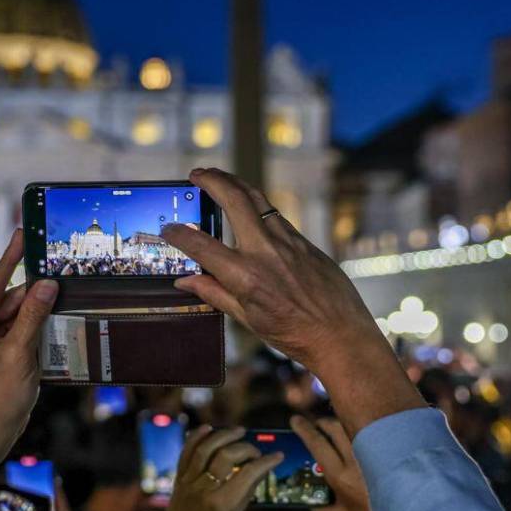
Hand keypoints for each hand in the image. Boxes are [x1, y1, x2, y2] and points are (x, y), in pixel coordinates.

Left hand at [0, 229, 57, 469]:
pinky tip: (53, 316)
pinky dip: (35, 322)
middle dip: (33, 291)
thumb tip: (46, 285)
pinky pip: (18, 324)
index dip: (11, 259)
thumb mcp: (19, 354)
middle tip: (58, 273)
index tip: (21, 234)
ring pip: (16, 310)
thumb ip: (33, 317)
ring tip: (60, 299)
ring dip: (37, 309)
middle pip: (8, 297)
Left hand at [154, 426, 281, 510]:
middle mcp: (204, 488)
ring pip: (205, 449)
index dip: (265, 462)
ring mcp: (189, 480)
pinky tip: (208, 428)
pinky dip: (197, 437)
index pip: (247, 475)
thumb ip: (245, 495)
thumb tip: (260, 472)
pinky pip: (186, 451)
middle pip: (225, 456)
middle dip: (246, 448)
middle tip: (257, 451)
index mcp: (220, 503)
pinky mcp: (179, 476)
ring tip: (239, 431)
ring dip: (224, 435)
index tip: (278, 456)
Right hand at [161, 168, 422, 435]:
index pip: (201, 246)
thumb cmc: (294, 335)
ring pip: (258, 199)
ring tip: (219, 179)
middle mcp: (265, 252)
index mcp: (245, 276)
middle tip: (196, 173)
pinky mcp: (305, 242)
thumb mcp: (247, 319)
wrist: (342, 336)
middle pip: (234, 199)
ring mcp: (288, 242)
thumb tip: (186, 281)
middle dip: (212, 180)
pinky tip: (249, 209)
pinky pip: (275, 216)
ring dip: (235, 184)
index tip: (168, 229)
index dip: (179, 235)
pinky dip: (257, 206)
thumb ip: (215, 294)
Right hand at [291, 414, 374, 510]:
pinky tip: (363, 429)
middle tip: (317, 421)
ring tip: (336, 424)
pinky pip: (373, 430)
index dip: (304, 430)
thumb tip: (311, 508)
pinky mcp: (391, 447)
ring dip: (341, 421)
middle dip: (322, 421)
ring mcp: (374, 451)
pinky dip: (364, 426)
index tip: (295, 420)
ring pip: (353, 426)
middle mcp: (356, 460)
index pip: (317, 445)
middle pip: (334, 428)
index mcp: (340, 476)